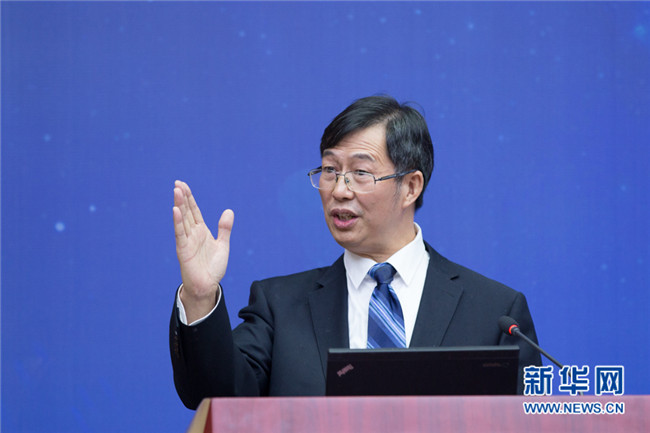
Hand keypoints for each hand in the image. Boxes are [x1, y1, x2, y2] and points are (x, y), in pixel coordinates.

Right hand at [173, 180, 233, 321]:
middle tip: (177, 183)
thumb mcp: (223, 245)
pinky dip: (178, 222)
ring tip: (176, 191)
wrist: (208, 286)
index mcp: (201, 231)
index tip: (183, 185)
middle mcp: (192, 234)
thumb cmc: (213, 267)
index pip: (194, 211)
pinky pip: (180, 234)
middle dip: (182, 197)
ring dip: (179, 205)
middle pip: (187, 211)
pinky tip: (175, 210)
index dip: (189, 198)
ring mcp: (187, 241)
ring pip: (182, 219)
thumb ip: (224, 229)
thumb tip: (228, 211)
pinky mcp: (183, 250)